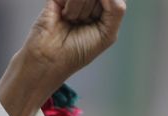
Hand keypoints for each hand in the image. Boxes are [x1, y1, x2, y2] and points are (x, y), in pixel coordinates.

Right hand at [0, 0, 125, 115]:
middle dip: (93, 12)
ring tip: (72, 22)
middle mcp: (89, 3)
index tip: (98, 20)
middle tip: (83, 24)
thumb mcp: (108, 34)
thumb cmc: (77, 52)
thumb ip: (116, 8)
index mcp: (103, 13)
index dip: (109, 6)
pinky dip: (72, 8)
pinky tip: (64, 17)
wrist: (51, 58)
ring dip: (81, 12)